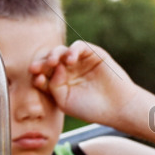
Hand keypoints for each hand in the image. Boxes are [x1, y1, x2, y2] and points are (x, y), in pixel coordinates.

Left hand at [30, 40, 145, 130]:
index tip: (37, 80)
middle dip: (41, 63)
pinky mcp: (92, 54)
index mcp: (58, 82)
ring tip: (53, 63)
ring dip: (54, 55)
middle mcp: (67, 70)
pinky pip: (78, 46)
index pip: (42, 74)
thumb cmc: (90, 108)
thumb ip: (53, 86)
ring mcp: (79, 61)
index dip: (37, 75)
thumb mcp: (64, 101)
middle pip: (49, 61)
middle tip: (37, 68)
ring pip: (61, 51)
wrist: (117, 107)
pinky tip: (70, 60)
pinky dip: (72, 51)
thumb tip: (52, 68)